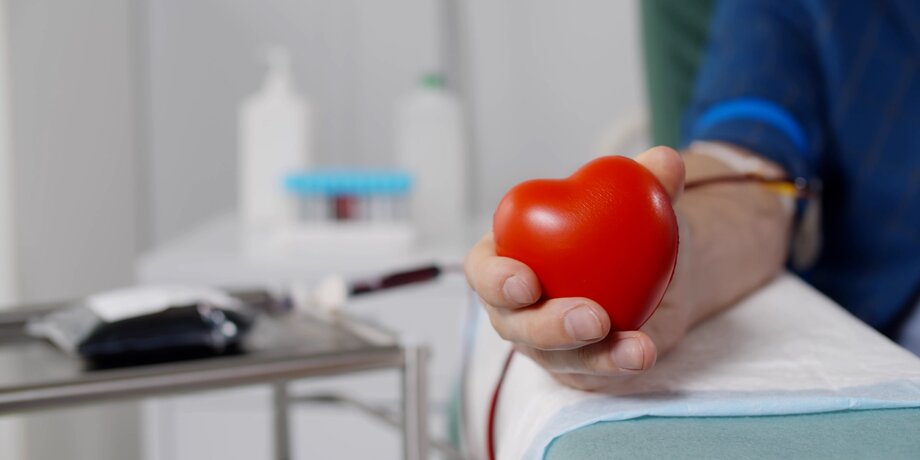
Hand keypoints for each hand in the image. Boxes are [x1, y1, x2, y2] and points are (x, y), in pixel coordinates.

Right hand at [464, 147, 692, 390]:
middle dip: (548, 326)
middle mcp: (518, 307)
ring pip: (555, 356)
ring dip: (592, 354)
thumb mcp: (632, 202)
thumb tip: (667, 161)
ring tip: (632, 345)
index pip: (483, 271)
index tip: (527, 281)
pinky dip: (618, 365)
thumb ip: (644, 182)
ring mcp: (545, 344)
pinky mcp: (577, 368)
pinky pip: (592, 372)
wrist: (652, 270)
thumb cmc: (617, 230)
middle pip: (515, 325)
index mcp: (509, 256)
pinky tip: (643, 352)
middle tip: (590, 316)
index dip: (496, 280)